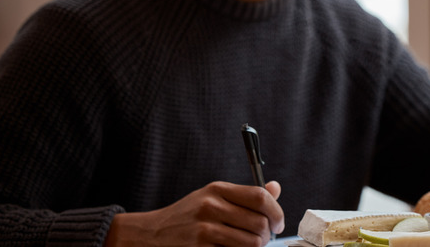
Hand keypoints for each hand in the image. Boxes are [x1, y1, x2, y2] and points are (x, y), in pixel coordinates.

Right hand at [104, 181, 283, 246]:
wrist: (151, 233)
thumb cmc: (188, 216)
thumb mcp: (213, 197)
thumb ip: (245, 195)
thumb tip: (275, 188)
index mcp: (217, 189)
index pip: (260, 197)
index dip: (276, 212)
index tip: (278, 223)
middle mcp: (211, 206)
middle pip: (259, 222)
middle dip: (267, 235)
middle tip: (264, 238)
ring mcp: (204, 229)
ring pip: (252, 243)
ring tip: (250, 246)